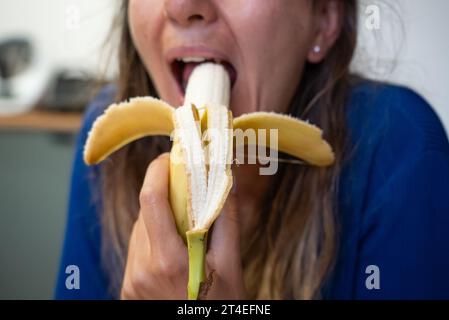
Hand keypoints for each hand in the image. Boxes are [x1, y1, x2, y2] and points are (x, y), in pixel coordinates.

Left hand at [120, 153, 246, 299]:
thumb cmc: (221, 306)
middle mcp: (142, 269)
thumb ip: (227, 221)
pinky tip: (172, 246)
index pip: (152, 200)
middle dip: (163, 192)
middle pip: (145, 211)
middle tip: (185, 185)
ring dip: (159, 216)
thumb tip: (226, 180)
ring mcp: (131, 281)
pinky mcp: (127, 289)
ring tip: (183, 224)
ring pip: (140, 229)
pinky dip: (153, 238)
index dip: (159, 170)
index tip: (171, 157)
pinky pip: (137, 249)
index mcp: (169, 261)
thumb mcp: (231, 267)